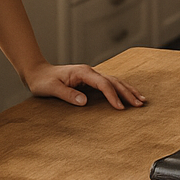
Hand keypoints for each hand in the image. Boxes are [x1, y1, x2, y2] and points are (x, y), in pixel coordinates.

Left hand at [23, 61, 146, 109]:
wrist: (38, 73)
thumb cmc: (44, 81)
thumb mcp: (52, 89)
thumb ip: (68, 95)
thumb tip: (84, 102)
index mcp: (83, 72)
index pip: (103, 84)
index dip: (113, 96)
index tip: (120, 108)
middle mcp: (90, 72)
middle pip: (114, 81)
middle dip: (128, 92)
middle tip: (140, 103)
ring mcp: (91, 75)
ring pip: (115, 81)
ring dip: (128, 90)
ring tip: (141, 99)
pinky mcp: (90, 81)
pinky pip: (109, 84)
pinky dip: (120, 89)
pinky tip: (127, 95)